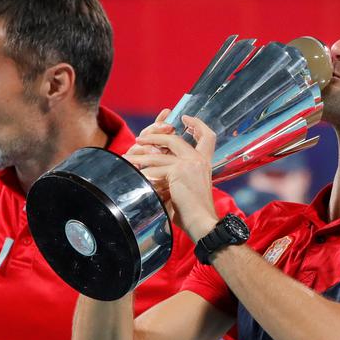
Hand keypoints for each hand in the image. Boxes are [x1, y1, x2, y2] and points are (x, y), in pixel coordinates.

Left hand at [126, 115, 218, 241]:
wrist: (202, 220)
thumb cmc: (195, 210)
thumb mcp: (191, 186)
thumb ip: (182, 174)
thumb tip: (162, 169)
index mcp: (205, 162)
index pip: (208, 136)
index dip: (198, 124)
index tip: (185, 118)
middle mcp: (199, 159)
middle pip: (176, 139)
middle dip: (156, 136)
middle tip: (141, 138)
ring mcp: (189, 163)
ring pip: (161, 153)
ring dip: (142, 154)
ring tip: (131, 155)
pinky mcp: (178, 171)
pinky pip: (156, 167)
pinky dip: (144, 170)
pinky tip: (136, 172)